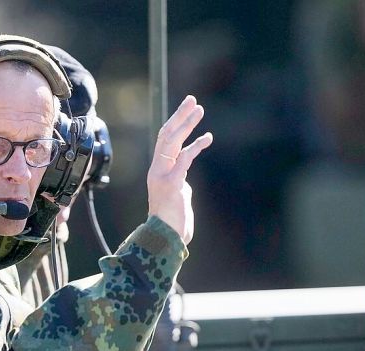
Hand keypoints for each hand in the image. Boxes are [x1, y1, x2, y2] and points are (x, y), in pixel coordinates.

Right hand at [147, 95, 212, 244]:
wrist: (166, 237)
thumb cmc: (173, 219)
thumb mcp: (177, 194)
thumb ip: (179, 181)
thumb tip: (185, 178)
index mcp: (158, 170)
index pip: (165, 140)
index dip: (176, 122)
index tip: (188, 108)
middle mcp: (157, 169)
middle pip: (166, 135)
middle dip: (180, 116)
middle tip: (192, 100)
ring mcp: (163, 176)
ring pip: (172, 142)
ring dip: (186, 124)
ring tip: (199, 109)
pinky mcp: (172, 184)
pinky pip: (183, 159)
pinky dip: (195, 147)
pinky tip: (207, 138)